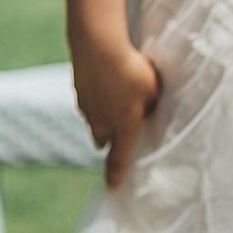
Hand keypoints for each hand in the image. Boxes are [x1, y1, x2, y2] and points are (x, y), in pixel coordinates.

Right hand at [68, 35, 159, 189]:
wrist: (97, 44)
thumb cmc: (132, 70)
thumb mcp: (154, 91)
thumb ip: (151, 107)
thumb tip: (146, 113)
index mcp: (124, 127)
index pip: (119, 159)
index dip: (116, 174)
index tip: (112, 187)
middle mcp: (101, 122)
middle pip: (103, 141)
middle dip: (110, 141)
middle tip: (119, 134)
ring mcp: (86, 107)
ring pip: (94, 121)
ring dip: (102, 118)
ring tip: (115, 100)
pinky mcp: (77, 91)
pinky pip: (87, 103)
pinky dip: (95, 100)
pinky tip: (103, 84)